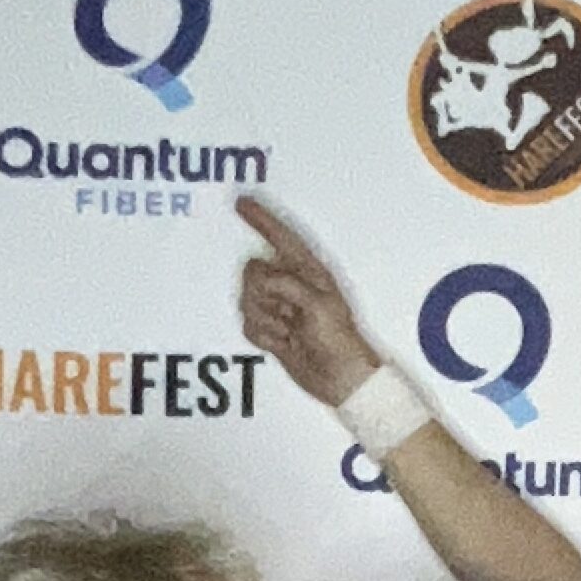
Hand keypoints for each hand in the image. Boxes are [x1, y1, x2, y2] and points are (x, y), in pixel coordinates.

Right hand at [235, 196, 379, 406]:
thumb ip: (285, 283)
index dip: (261, 219)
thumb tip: (259, 277)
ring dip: (266, 319)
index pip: (280, 237)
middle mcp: (291, 284)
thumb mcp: (317, 305)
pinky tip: (284, 343)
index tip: (242, 202)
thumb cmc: (338, 340)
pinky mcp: (269, 328)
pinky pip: (248, 325)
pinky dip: (264, 336)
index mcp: (308, 271)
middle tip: (289, 313)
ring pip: (246, 300)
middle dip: (263, 294)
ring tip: (290, 330)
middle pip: (252, 272)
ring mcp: (278, 306)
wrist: (339, 378)